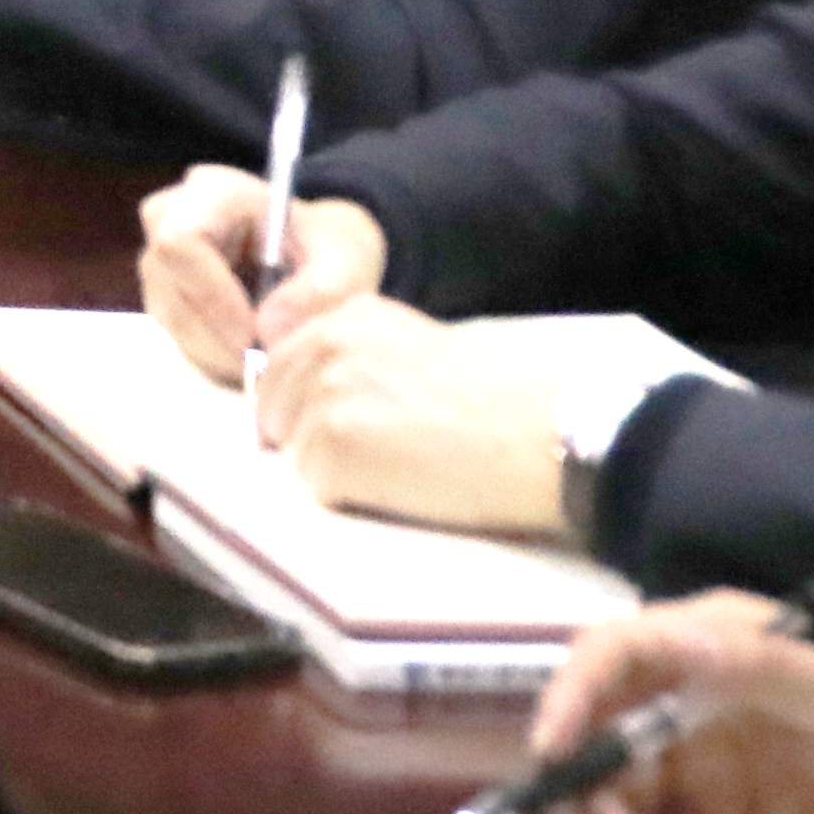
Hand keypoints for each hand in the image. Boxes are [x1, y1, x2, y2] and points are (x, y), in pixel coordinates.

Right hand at [135, 166, 390, 382]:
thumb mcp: (346, 257)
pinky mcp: (165, 295)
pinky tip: (249, 357)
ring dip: (215, 351)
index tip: (252, 337)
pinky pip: (176, 335)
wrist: (315, 254)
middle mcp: (170, 220)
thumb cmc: (326, 244)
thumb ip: (323, 289)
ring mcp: (161, 260)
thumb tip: (268, 330)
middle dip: (216, 336)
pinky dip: (214, 357)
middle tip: (264, 365)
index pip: (180, 242)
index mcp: (211, 193)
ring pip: (170, 317)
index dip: (210, 295)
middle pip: (168, 286)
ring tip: (264, 362)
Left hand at [252, 296, 572, 535]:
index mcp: (346, 316)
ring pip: (294, 452)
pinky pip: (317, 487)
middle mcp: (325, 345)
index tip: (358, 422)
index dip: (306, 405)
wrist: (540, 438)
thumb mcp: (416, 348)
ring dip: (335, 469)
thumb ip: (355, 358)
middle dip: (311, 438)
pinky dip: (351, 497)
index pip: (281, 366)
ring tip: (403, 463)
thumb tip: (303, 393)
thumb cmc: (497, 403)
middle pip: (273, 408)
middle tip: (384, 451)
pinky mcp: (333, 449)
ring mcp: (324, 396)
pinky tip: (403, 484)